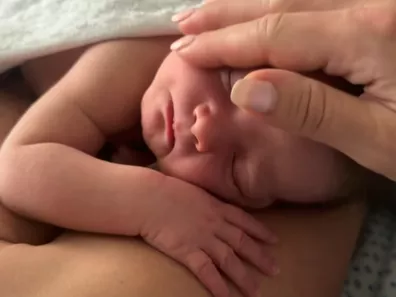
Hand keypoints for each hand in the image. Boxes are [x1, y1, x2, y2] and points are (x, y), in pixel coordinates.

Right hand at [140, 176, 277, 296]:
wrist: (149, 198)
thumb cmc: (167, 189)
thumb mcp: (194, 190)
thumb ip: (206, 199)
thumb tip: (211, 204)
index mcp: (216, 207)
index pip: (245, 220)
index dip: (261, 231)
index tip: (275, 240)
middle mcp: (214, 224)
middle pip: (242, 243)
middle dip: (260, 257)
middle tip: (275, 270)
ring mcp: (202, 238)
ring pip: (229, 260)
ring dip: (244, 277)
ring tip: (255, 292)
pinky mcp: (187, 251)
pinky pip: (206, 272)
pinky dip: (217, 285)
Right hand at [170, 0, 395, 181]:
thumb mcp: (378, 139)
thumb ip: (311, 109)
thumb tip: (245, 86)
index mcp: (370, 34)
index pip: (275, 34)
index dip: (225, 43)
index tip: (186, 51)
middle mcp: (372, 5)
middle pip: (281, 3)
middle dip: (227, 15)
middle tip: (184, 23)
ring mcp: (377, 6)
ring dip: (247, 6)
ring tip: (208, 13)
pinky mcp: (380, 16)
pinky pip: (318, 3)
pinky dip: (278, 9)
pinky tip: (261, 15)